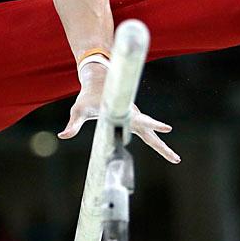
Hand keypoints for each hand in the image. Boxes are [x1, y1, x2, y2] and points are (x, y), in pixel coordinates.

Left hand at [57, 78, 180, 163]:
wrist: (97, 81)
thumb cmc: (87, 96)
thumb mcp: (78, 110)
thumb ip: (73, 124)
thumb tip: (63, 135)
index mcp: (123, 113)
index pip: (141, 121)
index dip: (153, 125)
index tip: (167, 129)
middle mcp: (132, 116)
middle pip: (151, 134)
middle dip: (163, 146)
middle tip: (176, 159)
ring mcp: (134, 119)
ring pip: (150, 135)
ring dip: (161, 146)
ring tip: (176, 159)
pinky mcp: (132, 120)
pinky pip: (145, 133)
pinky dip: (155, 140)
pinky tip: (163, 149)